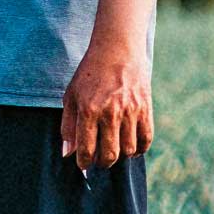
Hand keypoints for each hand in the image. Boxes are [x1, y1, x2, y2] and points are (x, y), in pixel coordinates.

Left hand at [60, 28, 156, 170]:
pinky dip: (139, 148)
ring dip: (120, 156)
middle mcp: (110, 113)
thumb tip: (67, 153)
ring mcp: (130, 111)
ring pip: (128, 149)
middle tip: (99, 159)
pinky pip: (146, 138)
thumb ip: (68, 126)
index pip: (86, 149)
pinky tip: (130, 146)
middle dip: (102, 163)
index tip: (83, 163)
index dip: (84, 162)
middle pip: (109, 155)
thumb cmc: (90, 74)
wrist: (117, 50)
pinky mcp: (145, 108)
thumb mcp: (70, 96)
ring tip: (114, 150)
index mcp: (89, 110)